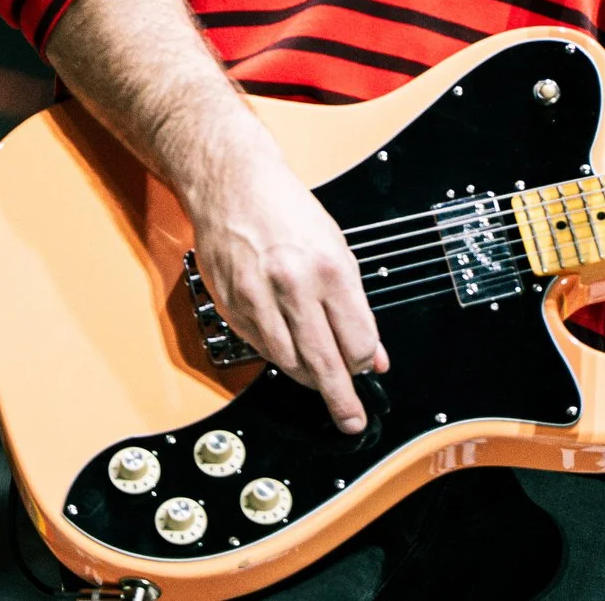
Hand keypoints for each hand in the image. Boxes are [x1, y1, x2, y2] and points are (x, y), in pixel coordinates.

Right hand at [178, 146, 387, 433]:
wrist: (232, 184)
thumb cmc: (287, 211)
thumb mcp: (336, 249)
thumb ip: (354, 305)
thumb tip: (372, 353)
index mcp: (329, 269)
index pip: (355, 341)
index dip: (364, 362)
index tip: (368, 370)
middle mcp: (293, 286)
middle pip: (323, 362)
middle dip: (341, 398)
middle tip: (352, 419)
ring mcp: (258, 298)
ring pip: (288, 362)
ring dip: (308, 378)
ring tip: (322, 383)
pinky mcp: (232, 306)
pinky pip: (260, 348)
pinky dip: (278, 356)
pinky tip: (290, 351)